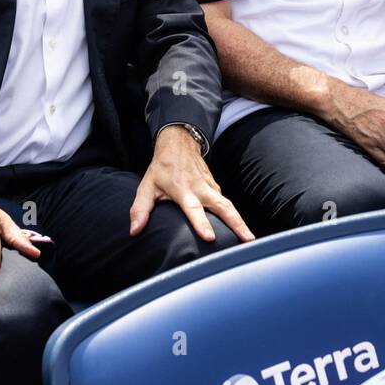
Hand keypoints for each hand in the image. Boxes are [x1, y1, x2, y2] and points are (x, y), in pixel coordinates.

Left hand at [130, 126, 253, 242]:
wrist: (178, 144)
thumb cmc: (162, 168)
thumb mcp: (146, 187)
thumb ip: (140, 209)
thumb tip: (134, 230)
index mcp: (183, 189)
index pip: (193, 209)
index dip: (201, 223)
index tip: (209, 237)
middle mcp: (201, 188)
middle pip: (223, 207)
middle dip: (236, 224)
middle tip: (247, 240)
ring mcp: (211, 187)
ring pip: (229, 206)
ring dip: (240, 222)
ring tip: (249, 240)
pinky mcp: (216, 187)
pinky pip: (226, 203)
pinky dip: (235, 217)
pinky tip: (240, 230)